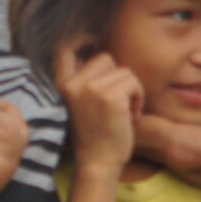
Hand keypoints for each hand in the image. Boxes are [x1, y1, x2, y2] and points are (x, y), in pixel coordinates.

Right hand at [55, 42, 141, 175]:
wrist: (98, 162)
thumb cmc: (95, 134)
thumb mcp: (80, 103)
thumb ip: (85, 80)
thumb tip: (102, 56)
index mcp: (62, 85)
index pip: (64, 49)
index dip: (79, 38)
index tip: (92, 39)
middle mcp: (72, 84)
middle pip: (105, 58)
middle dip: (117, 76)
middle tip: (118, 102)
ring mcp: (90, 88)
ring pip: (123, 71)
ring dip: (131, 90)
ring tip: (124, 112)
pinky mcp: (110, 96)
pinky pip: (133, 82)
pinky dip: (138, 98)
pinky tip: (132, 116)